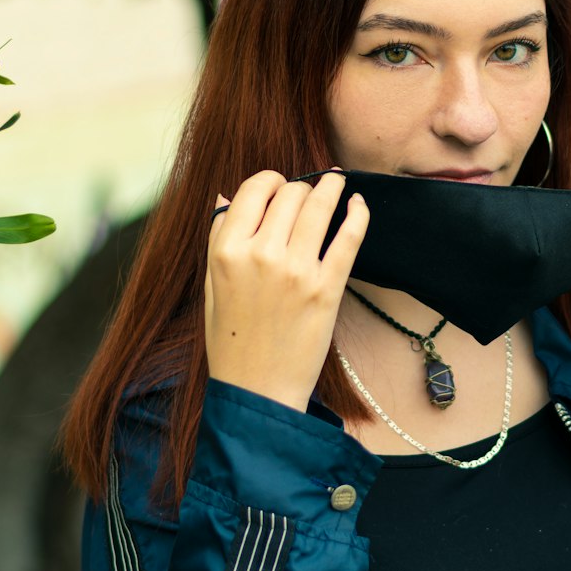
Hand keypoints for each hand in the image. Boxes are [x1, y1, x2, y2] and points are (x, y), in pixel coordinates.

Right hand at [205, 170, 369, 411]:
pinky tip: (359, 204)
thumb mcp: (211, 285)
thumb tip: (225, 196)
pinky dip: (358, 214)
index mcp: (227, 251)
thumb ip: (218, 238)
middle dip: (300, 188)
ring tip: (338, 182)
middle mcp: (261, 255)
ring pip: (319, 206)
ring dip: (332, 187)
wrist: (258, 389)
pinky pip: (349, 237)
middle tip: (308, 192)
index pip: (253, 190)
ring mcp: (297, 271)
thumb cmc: (232, 339)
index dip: (270, 180)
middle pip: (290, 194)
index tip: (280, 185)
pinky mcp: (326, 288)